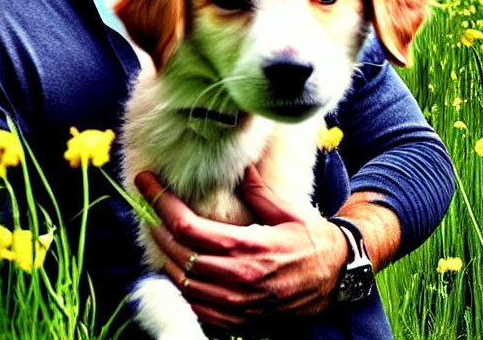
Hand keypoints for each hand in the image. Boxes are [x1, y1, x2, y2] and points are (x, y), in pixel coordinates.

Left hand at [135, 166, 348, 331]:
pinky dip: (178, 284)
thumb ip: (255, 188)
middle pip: (177, 253)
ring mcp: (237, 305)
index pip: (187, 227)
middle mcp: (239, 279)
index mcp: (249, 248)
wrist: (337, 279)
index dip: (160, 202)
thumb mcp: (286, 209)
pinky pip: (194, 306)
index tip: (146, 181)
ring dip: (163, 252)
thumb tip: (236, 163)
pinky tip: (174, 261)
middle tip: (145, 201)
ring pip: (181, 282)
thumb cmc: (312, 239)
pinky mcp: (238, 320)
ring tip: (155, 226)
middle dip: (154, 223)